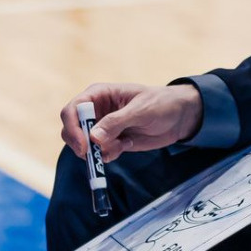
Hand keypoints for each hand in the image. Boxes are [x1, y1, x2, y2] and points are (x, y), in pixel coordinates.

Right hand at [60, 82, 203, 161]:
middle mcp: (96, 111)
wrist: (179, 117)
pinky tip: (126, 145)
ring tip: (121, 146)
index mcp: (98, 95)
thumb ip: (117, 122)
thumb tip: (93, 138)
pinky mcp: (111, 141)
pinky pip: (99, 153)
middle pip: (71, 129)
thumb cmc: (161, 103)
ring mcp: (102, 127)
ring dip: (98, 151)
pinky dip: (108, 155)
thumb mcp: (141, 110)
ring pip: (83, 145)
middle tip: (94, 155)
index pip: (72, 110)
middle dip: (80, 144)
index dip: (73, 128)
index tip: (84, 145)